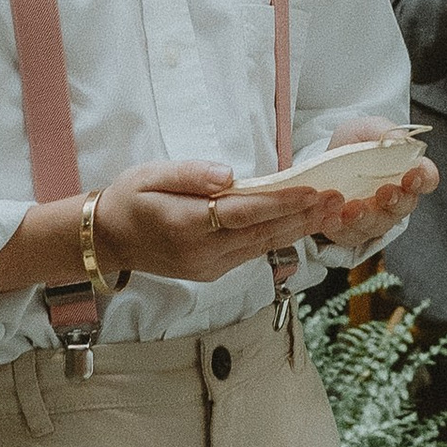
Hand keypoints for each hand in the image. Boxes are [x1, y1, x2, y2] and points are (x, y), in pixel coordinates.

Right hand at [97, 158, 355, 281]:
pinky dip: (279, 237)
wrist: (108, 239)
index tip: (312, 189)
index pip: (243, 213)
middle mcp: (201, 252)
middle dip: (302, 215)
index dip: (281, 202)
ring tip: (330, 210)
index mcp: (185, 224)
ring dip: (298, 228)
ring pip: (262, 246)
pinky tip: (300, 223)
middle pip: (262, 233)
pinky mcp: (212, 272)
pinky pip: (252, 253)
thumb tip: (230, 175)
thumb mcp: (152, 174)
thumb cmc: (130, 198)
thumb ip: (192, 174)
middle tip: (338, 198)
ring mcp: (208, 267)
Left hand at [306, 119, 440, 240]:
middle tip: (385, 192)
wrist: (321, 168)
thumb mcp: (362, 130)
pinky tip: (330, 218)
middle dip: (396, 200)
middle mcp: (394, 201)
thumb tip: (397, 140)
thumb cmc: (352, 149)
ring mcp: (374, 219)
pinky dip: (338, 227)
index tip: (413, 175)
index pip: (427, 178)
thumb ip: (381, 130)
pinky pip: (348, 235)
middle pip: (404, 206)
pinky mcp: (351, 232)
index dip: (424, 178)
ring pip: (376, 224)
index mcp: (404, 173)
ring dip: (364, 217)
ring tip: (350, 208)